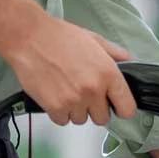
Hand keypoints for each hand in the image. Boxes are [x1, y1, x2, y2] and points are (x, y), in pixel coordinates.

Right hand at [0, 11, 138, 126]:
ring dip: (76, 110)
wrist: (29, 38)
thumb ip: (115, 53)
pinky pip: (63, 121)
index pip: (127, 108)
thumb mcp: (94, 40)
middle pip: (103, 118)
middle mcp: (93, 90)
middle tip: (85, 93)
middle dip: (95, 108)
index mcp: (108, 73)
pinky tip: (55, 94)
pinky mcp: (54, 107)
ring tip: (67, 90)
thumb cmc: (60, 36)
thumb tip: (128, 61)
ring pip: (81, 120)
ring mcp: (74, 101)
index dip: (121, 108)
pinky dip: (59, 112)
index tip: (115, 105)